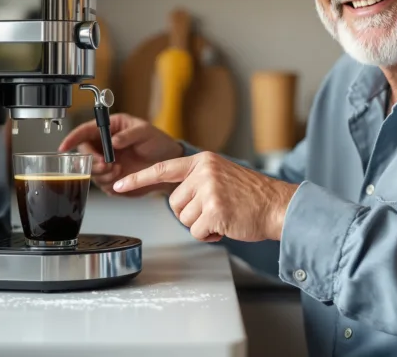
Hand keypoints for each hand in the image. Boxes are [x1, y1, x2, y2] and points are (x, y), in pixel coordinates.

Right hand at [58, 113, 183, 195]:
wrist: (168, 165)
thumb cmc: (157, 142)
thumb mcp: (145, 131)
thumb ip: (128, 134)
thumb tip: (113, 140)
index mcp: (108, 129)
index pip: (84, 132)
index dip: (72, 138)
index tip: (64, 147)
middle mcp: (103, 146)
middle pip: (83, 155)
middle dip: (92, 161)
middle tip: (107, 164)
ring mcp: (106, 163)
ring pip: (91, 172)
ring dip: (103, 173)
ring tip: (120, 169)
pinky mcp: (112, 179)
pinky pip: (102, 184)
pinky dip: (110, 182)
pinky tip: (122, 176)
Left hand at [112, 152, 297, 241]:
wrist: (278, 206)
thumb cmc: (251, 196)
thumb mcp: (221, 175)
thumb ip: (197, 180)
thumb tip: (174, 196)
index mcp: (202, 161)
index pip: (162, 169)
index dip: (137, 179)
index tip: (118, 185)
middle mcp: (203, 172)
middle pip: (174, 203)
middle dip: (191, 214)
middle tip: (215, 211)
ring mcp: (209, 190)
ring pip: (184, 219)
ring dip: (201, 225)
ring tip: (223, 216)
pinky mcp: (215, 210)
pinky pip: (196, 232)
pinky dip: (209, 236)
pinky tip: (226, 226)